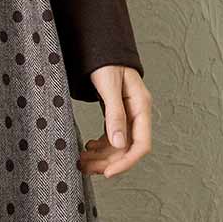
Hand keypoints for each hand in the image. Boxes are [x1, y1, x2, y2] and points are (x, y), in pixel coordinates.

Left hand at [79, 64, 151, 178]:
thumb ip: (114, 113)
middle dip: (107, 162)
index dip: (126, 162)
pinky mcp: (117, 114)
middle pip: (128, 149)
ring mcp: (128, 115)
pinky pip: (112, 137)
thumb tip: (120, 143)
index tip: (108, 174)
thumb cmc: (106, 62)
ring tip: (81, 160)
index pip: (141, 144)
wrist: (100, 47)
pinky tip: (88, 148)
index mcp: (141, 107)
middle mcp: (137, 114)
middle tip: (84, 167)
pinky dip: (100, 146)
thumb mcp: (108, 86)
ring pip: (118, 146)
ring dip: (101, 157)